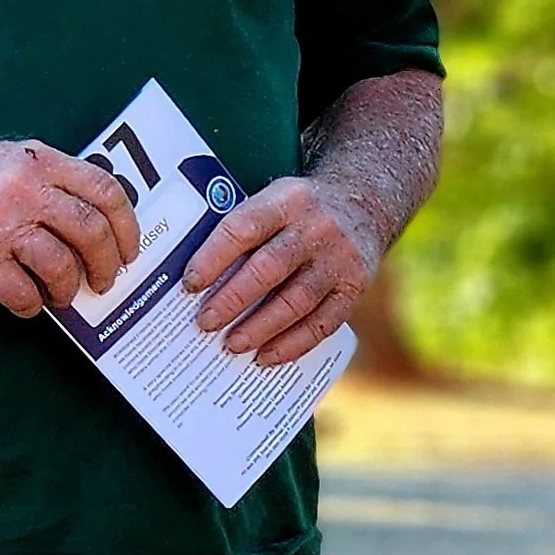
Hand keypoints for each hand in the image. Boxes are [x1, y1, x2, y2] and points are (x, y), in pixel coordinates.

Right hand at [0, 135, 140, 317]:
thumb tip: (99, 227)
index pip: (106, 191)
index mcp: (41, 160)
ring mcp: (0, 221)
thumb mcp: (12, 161)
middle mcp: (25, 187)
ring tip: (61, 294)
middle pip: (91, 231)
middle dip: (107, 266)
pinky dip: (31, 306)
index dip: (127, 227)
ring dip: (69, 289)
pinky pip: (22, 292)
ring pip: (61, 265)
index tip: (129, 251)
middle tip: (103, 282)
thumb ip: (53, 181)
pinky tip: (26, 303)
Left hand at [182, 172, 381, 364]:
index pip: (244, 227)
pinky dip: (292, 344)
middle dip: (232, 299)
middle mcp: (316, 228)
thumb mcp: (275, 199)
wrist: (364, 202)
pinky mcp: (354, 287)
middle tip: (206, 322)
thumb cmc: (301, 211)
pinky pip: (322, 323)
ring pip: (296, 301)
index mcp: (287, 200)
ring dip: (260, 328)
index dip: (214, 257)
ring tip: (232, 344)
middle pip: (269, 268)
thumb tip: (199, 279)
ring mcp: (340, 259)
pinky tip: (267, 355)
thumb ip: (245, 229)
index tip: (190, 283)